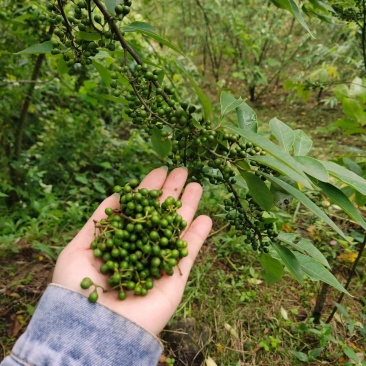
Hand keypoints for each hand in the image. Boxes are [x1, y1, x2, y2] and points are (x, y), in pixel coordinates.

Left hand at [52, 167, 211, 334]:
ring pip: (176, 229)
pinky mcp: (174, 278)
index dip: (149, 189)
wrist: (94, 329)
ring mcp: (159, 261)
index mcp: (121, 239)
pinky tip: (205, 217)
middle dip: (170, 192)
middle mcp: (141, 247)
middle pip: (159, 215)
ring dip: (187, 207)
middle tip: (182, 169)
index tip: (159, 171)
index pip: (138, 209)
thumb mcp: (80, 249)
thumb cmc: (78, 289)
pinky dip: (198, 235)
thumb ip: (100, 221)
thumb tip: (117, 195)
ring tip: (196, 185)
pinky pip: (189, 253)